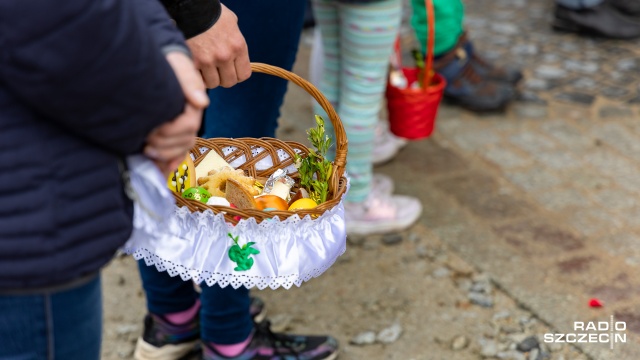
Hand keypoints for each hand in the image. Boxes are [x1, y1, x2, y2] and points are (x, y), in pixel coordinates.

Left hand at [145, 51, 207, 175]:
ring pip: (181, 149)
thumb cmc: (168, 64)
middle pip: (185, 141)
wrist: (159, 65)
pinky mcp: (172, 134)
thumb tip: (202, 102)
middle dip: (165, 145)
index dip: (171, 131)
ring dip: (165, 155)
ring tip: (147, 151)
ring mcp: (182, 128)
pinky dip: (168, 163)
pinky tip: (160, 170)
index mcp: (194, 105)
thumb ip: (190, 82)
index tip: (153, 130)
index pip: (188, 125)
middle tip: (146, 142)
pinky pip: (176, 153)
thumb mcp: (179, 67)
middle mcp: (191, 119)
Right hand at [186, 4, 250, 87]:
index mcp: (237, 46)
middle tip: (216, 69)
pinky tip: (195, 66)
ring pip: (213, 83)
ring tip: (204, 66)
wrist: (188, 7)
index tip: (231, 70)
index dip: (237, 74)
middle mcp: (225, 55)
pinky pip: (198, 80)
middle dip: (223, 77)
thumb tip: (236, 56)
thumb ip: (235, 42)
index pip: (244, 74)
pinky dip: (197, 76)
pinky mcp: (193, 63)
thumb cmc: (210, 13)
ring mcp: (208, 60)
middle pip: (229, 82)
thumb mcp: (231, 23)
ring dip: (209, 78)